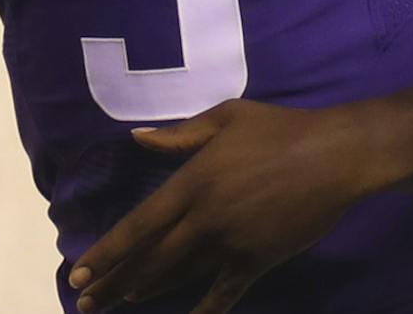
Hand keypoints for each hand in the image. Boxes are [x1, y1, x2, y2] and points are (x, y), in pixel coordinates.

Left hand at [68, 98, 379, 313]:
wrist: (333, 156)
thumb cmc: (277, 130)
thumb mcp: (224, 118)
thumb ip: (178, 134)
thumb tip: (137, 138)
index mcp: (192, 181)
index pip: (139, 224)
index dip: (108, 251)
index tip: (79, 271)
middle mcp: (204, 217)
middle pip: (151, 258)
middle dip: (115, 281)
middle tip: (85, 300)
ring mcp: (231, 244)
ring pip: (180, 275)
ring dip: (146, 290)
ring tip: (118, 302)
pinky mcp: (257, 262)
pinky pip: (223, 294)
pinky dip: (203, 312)